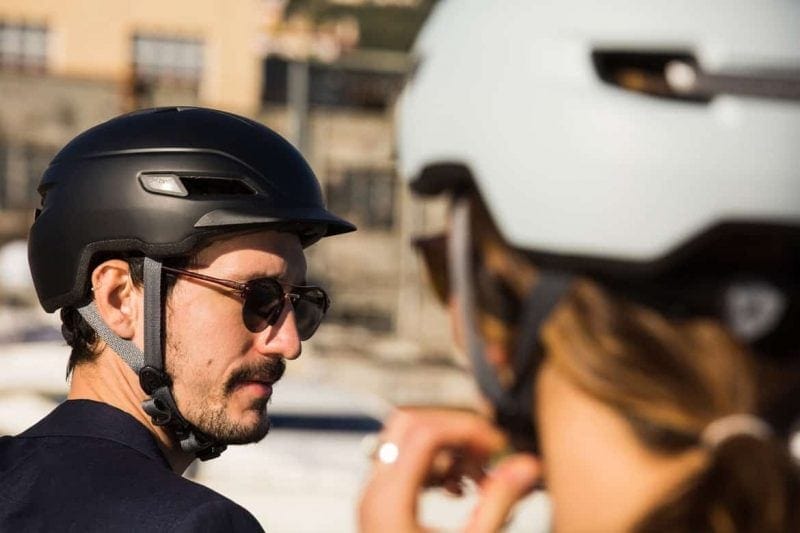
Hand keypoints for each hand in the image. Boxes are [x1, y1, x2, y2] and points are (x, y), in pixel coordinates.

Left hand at [358, 408, 540, 532]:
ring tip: (476, 479)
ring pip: (404, 439)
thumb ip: (499, 503)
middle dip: (454, 431)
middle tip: (489, 454)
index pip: (426, 433)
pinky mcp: (380, 504)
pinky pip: (403, 462)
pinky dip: (434, 464)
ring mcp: (372, 498)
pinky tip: (460, 490)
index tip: (499, 446)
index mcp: (389, 502)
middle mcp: (373, 493)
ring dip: (445, 448)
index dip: (467, 429)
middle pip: (409, 424)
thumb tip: (528, 465)